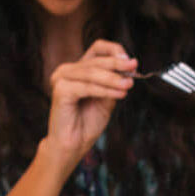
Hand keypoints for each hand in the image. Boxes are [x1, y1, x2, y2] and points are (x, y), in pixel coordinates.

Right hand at [43, 40, 134, 170]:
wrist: (72, 146)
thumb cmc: (86, 124)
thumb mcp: (106, 99)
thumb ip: (114, 83)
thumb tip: (128, 69)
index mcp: (77, 69)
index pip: (97, 49)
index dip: (115, 51)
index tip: (131, 62)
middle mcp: (67, 71)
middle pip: (96, 60)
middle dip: (118, 64)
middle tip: (133, 67)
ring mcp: (61, 79)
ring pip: (92, 73)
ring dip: (113, 79)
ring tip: (128, 85)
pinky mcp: (61, 90)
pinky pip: (88, 86)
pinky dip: (105, 89)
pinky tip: (118, 93)